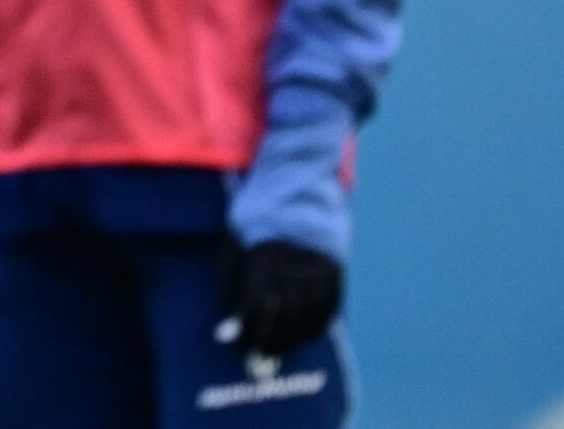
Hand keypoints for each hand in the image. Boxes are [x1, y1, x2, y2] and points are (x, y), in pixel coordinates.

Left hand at [219, 240, 342, 356]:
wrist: (293, 203)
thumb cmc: (252, 232)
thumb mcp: (230, 252)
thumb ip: (229, 291)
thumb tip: (227, 333)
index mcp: (266, 258)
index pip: (260, 306)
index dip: (251, 332)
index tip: (242, 348)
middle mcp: (297, 266)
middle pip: (287, 317)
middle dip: (271, 342)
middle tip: (259, 359)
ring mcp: (321, 272)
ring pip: (309, 319)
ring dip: (291, 342)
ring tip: (276, 352)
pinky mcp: (336, 277)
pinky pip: (327, 315)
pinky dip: (311, 332)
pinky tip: (297, 339)